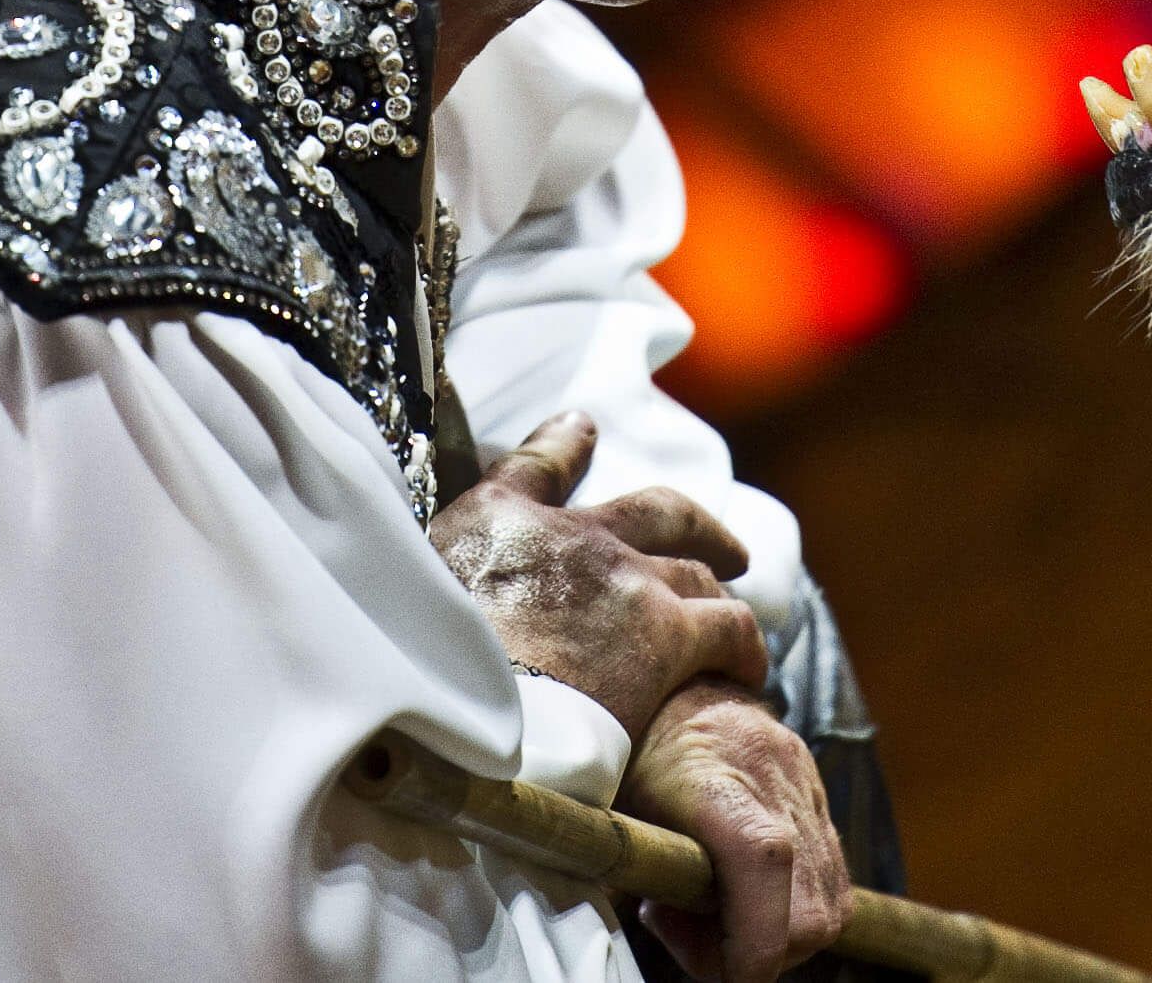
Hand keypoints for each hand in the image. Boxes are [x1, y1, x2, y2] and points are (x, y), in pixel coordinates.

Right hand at [428, 411, 767, 743]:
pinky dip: (744, 644)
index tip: (583, 430)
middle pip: (658, 514)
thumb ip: (424, 578)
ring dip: (720, 590)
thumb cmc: (416, 669)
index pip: (537, 465)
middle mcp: (574, 537)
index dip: (565, 444)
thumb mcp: (404, 597)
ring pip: (697, 575)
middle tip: (726, 548)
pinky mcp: (667, 638)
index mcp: (501, 519)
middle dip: (695, 525)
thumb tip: (402, 578)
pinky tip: (749, 668)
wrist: (457, 721)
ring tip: (735, 620)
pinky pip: (730, 630)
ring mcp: (628, 584)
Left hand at [625, 682, 852, 982]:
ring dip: (780, 935)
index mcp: (714, 780)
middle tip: (694, 933)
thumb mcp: (613, 811)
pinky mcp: (816, 795)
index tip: (720, 971)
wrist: (675, 682)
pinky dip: (797, 910)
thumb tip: (642, 931)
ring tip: (718, 912)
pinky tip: (743, 893)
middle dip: (759, 954)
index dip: (752, 944)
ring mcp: (805, 787)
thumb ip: (638, 872)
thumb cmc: (629, 751)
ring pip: (830, 907)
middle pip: (811, 913)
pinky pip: (832, 882)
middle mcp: (774, 780)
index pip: (764, 862)